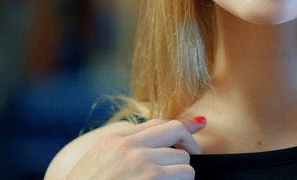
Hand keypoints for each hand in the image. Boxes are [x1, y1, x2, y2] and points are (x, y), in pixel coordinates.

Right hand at [65, 118, 206, 179]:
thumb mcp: (98, 161)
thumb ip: (123, 146)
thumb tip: (155, 142)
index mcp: (114, 140)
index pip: (157, 123)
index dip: (182, 124)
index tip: (198, 125)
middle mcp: (129, 147)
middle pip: (176, 131)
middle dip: (188, 145)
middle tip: (190, 158)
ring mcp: (141, 163)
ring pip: (183, 160)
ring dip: (182, 173)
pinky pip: (183, 176)